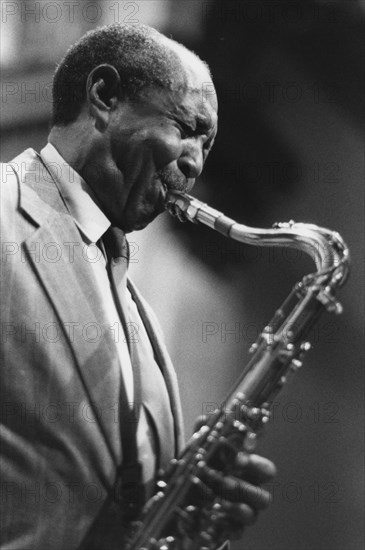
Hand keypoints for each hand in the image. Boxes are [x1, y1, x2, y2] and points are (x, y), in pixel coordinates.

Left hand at [190, 417, 276, 539]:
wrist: (189, 495)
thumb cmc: (206, 468)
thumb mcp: (204, 450)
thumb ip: (205, 434)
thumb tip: (204, 419)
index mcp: (250, 474)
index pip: (266, 471)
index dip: (255, 465)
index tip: (238, 458)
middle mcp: (251, 495)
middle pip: (263, 497)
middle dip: (243, 488)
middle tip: (223, 481)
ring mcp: (243, 515)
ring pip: (251, 516)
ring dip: (234, 507)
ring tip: (216, 501)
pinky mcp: (231, 530)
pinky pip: (235, 532)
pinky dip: (224, 525)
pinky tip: (212, 516)